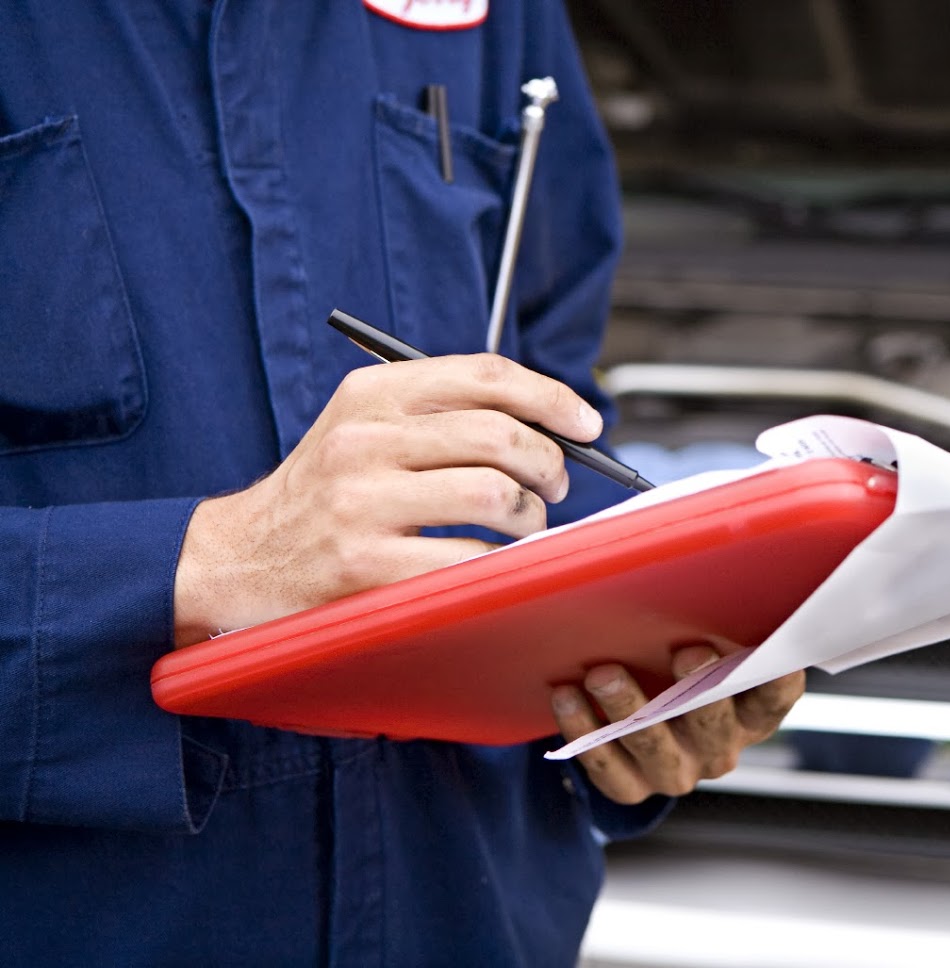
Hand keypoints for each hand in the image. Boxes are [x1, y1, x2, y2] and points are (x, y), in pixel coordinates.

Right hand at [173, 354, 600, 645]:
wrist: (240, 559)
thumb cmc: (326, 494)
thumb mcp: (365, 429)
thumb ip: (443, 414)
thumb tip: (551, 424)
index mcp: (371, 395)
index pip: (485, 375)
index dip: (551, 397)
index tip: (586, 423)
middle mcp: (364, 440)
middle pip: (501, 435)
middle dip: (550, 464)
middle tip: (555, 486)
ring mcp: (362, 504)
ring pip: (496, 495)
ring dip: (531, 517)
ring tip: (523, 525)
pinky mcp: (367, 566)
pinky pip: (471, 559)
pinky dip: (501, 562)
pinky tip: (495, 562)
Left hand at [551, 644, 805, 803]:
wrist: (637, 717)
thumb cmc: (677, 664)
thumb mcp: (704, 644)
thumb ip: (714, 621)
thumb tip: (703, 564)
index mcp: (750, 716)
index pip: (773, 700)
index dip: (778, 681)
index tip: (775, 655)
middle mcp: (719, 750)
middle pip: (713, 726)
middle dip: (698, 689)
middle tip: (685, 652)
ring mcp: (676, 772)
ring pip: (654, 746)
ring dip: (629, 707)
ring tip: (603, 673)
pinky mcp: (632, 787)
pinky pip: (607, 768)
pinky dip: (584, 731)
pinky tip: (567, 695)